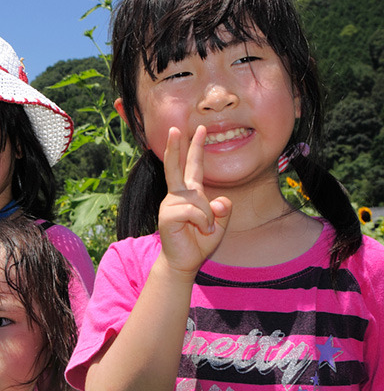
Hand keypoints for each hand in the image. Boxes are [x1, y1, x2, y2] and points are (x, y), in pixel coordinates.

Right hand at [158, 125, 231, 274]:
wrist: (184, 262)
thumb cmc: (199, 241)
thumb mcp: (220, 224)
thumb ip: (223, 209)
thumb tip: (218, 201)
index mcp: (190, 193)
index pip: (193, 166)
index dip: (195, 148)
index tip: (197, 129)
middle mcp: (178, 194)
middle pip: (176, 166)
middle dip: (176, 147)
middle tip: (176, 128)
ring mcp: (171, 204)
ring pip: (199, 201)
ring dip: (208, 218)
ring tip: (203, 230)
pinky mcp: (167, 215)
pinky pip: (194, 212)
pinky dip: (203, 223)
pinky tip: (199, 231)